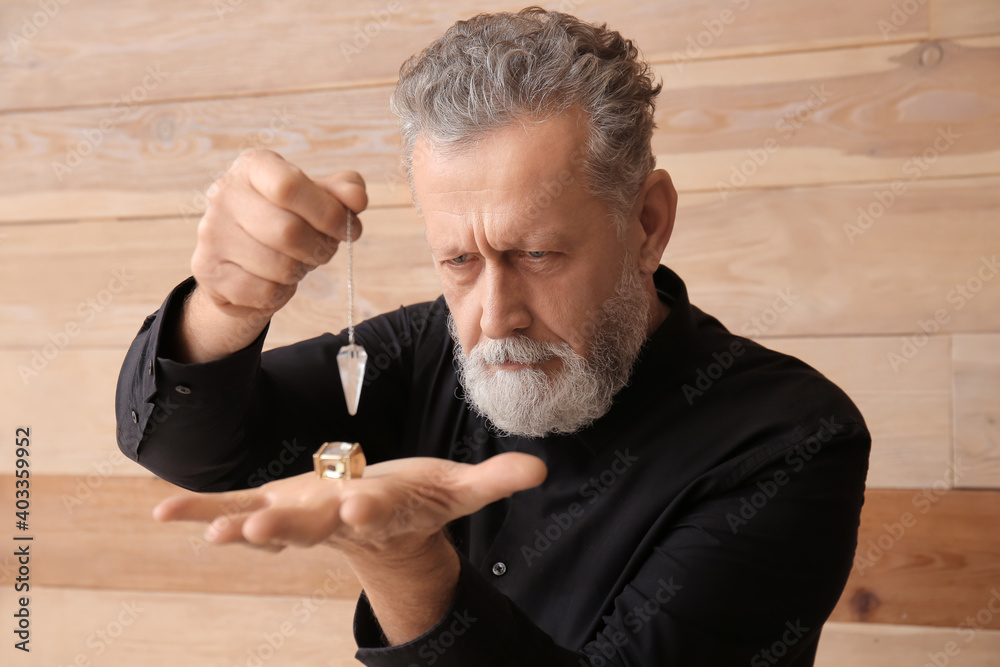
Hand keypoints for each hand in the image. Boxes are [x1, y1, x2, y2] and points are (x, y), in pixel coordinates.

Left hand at [154, 452, 546, 643]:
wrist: (384, 536)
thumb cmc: (421, 504)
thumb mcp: (460, 490)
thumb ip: (494, 481)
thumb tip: (541, 469)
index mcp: (381, 509)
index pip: (375, 510)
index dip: (367, 508)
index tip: (359, 506)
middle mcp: (336, 518)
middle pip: (312, 525)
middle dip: (288, 526)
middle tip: (261, 528)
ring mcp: (302, 514)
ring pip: (269, 520)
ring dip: (237, 524)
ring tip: (207, 530)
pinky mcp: (279, 503)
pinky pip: (237, 504)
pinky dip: (203, 509)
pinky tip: (164, 511)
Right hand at [191, 148, 367, 322]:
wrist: (241, 258)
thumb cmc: (287, 219)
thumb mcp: (317, 199)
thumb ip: (343, 192)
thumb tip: (356, 198)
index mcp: (253, 166)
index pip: (289, 186)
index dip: (326, 212)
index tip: (345, 228)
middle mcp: (224, 194)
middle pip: (288, 231)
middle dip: (319, 248)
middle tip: (324, 250)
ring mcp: (212, 233)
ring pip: (278, 266)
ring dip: (301, 271)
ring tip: (297, 262)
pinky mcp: (208, 271)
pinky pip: (263, 291)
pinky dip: (281, 292)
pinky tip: (276, 280)